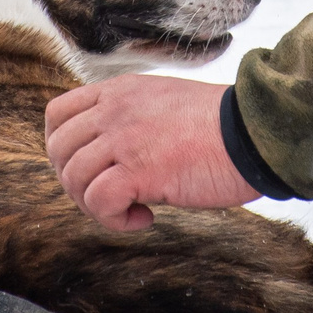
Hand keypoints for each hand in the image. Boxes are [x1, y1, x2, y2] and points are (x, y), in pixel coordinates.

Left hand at [45, 74, 257, 231]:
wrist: (254, 134)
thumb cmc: (221, 128)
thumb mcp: (165, 105)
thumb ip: (132, 120)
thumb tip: (110, 157)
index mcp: (120, 91)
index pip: (58, 114)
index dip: (60, 148)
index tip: (87, 169)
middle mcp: (115, 110)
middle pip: (58, 149)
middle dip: (75, 183)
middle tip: (109, 197)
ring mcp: (125, 137)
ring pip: (73, 177)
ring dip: (94, 205)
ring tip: (131, 210)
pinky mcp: (141, 169)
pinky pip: (99, 201)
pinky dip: (114, 220)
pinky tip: (145, 218)